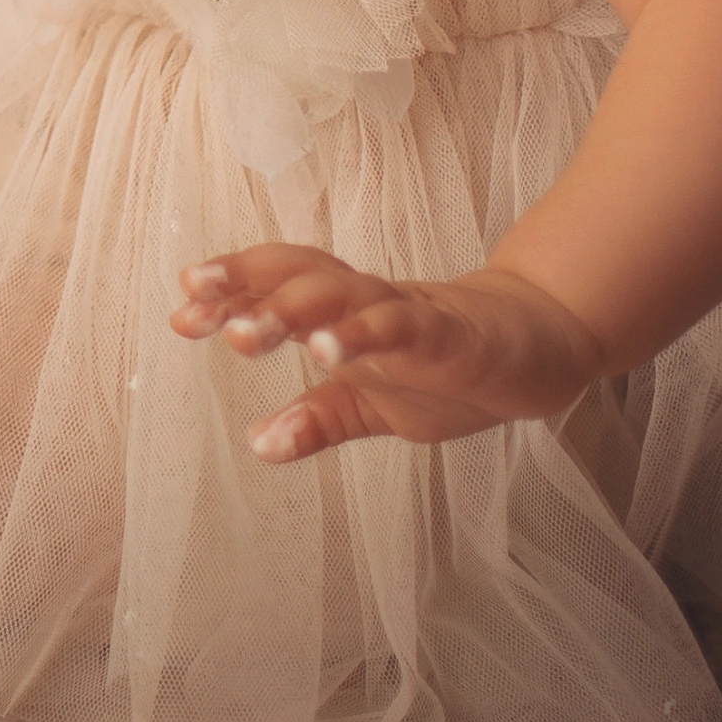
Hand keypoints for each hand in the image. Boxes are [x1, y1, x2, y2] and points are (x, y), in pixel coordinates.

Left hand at [167, 243, 609, 462]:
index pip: (277, 287)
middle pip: (298, 276)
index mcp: (343, 314)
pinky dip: (364, 334)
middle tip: (193, 303)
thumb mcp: (376, 406)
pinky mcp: (452, 334)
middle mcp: (367, 301)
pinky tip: (330, 349)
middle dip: (243, 286)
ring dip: (291, 309)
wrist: (541, 353)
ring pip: (344, 295)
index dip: (230, 292)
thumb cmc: (450, 371)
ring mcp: (408, 313)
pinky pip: (402, 327)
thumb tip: (259, 444)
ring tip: (245, 333)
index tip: (180, 312)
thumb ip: (320, 420)